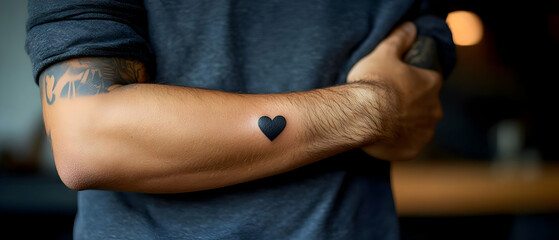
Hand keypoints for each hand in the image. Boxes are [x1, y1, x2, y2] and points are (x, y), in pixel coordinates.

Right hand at [347, 22, 442, 160]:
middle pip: (425, 105)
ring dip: (406, 125)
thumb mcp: (383, 54)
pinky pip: (407, 145)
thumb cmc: (374, 84)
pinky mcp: (412, 150)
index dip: (413, 81)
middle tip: (387, 104)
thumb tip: (410, 28)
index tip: (397, 84)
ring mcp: (424, 132)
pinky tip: (383, 137)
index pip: (429, 79)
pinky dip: (398, 142)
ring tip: (384, 121)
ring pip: (418, 127)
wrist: (361, 115)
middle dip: (410, 105)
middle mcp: (434, 109)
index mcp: (430, 84)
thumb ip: (398, 40)